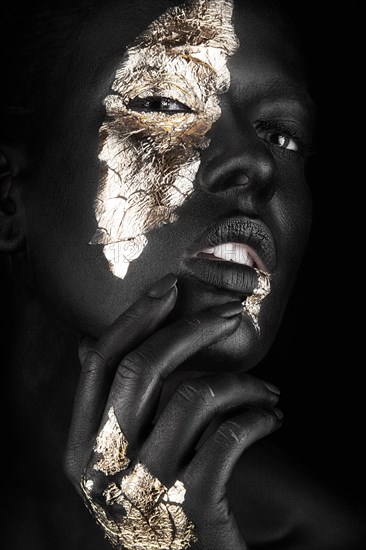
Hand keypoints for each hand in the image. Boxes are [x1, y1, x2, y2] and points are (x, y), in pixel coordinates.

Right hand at [64, 274, 281, 549]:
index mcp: (81, 448)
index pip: (101, 363)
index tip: (170, 286)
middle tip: (231, 313)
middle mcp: (102, 468)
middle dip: (191, 329)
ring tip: (267, 389)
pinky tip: (273, 417)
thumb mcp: (114, 459)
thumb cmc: (153, 503)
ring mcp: (144, 489)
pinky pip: (230, 435)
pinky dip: (259, 417)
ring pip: (193, 397)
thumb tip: (83, 343)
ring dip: (241, 382)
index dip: (135, 317)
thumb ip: (101, 406)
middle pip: (142, 368)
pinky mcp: (190, 508)